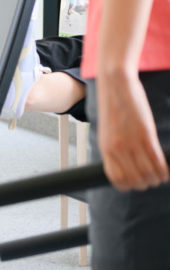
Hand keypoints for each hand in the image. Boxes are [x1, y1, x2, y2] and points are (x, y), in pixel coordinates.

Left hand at [97, 70, 168, 191]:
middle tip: (152, 177)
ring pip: (148, 174)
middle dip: (145, 183)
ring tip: (160, 174)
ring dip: (157, 178)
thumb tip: (124, 162)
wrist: (115, 84)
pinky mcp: (146, 135)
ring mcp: (131, 143)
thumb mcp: (108, 131)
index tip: (136, 181)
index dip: (128, 185)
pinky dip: (164, 170)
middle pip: (135, 181)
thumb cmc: (113, 106)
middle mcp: (117, 149)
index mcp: (105, 148)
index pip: (116, 179)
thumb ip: (115, 147)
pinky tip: (166, 170)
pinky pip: (158, 162)